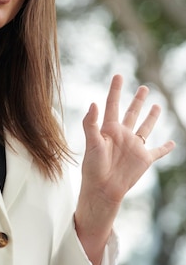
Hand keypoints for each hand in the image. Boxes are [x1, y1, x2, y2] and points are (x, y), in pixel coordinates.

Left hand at [75, 74, 174, 264]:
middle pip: (132, 113)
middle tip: (143, 87)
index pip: (113, 104)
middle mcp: (123, 135)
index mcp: (109, 129)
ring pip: (146, 128)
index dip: (115, 90)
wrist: (102, 189)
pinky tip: (173, 142)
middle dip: (138, 100)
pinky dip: (166, 147)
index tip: (118, 75)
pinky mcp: (144, 159)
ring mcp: (134, 146)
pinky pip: (157, 151)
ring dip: (151, 117)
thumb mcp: (91, 143)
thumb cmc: (93, 168)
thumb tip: (93, 103)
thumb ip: (90, 123)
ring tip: (156, 105)